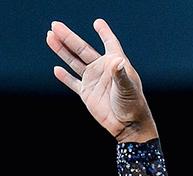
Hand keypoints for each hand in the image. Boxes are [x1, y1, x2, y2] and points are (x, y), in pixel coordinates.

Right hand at [45, 18, 157, 141]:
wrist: (128, 126)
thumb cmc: (133, 105)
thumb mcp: (128, 88)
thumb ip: (120, 74)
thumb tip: (117, 61)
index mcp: (115, 63)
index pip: (110, 43)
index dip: (104, 33)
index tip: (97, 23)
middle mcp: (103, 70)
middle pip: (82, 49)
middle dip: (69, 37)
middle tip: (55, 25)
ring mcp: (94, 81)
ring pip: (74, 62)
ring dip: (62, 50)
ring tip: (50, 37)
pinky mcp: (87, 94)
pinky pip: (74, 83)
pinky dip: (65, 77)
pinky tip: (56, 69)